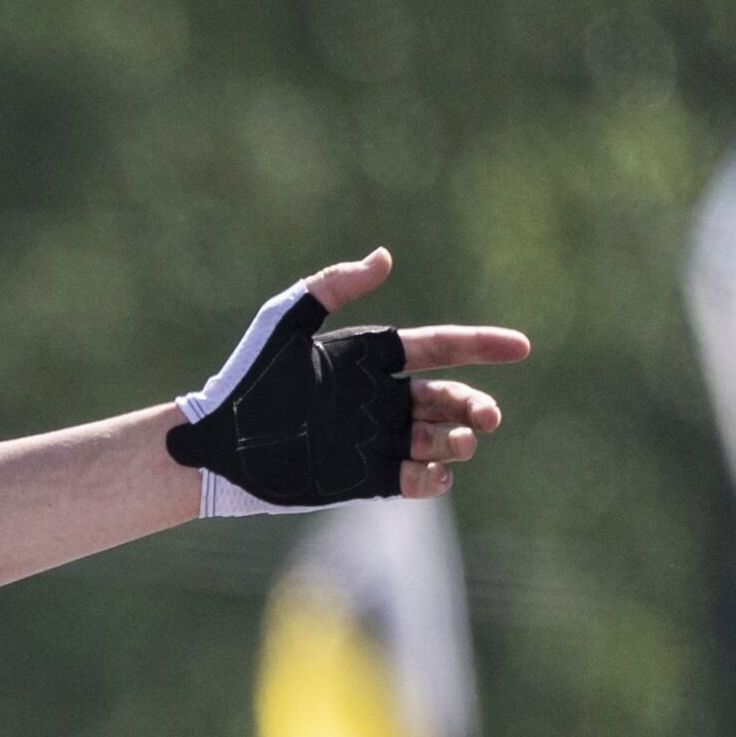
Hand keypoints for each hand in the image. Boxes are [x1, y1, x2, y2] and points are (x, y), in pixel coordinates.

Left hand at [170, 248, 528, 512]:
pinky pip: (411, 479)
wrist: (215, 445)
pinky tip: (435, 475)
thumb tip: (385, 257)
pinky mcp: (361, 479)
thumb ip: (331, 288)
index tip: (520, 347)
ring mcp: (372, 439)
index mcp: (368, 357)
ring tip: (458, 442)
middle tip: (484, 417)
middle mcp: (377, 398)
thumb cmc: (245, 382)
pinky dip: (431, 478)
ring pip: (435, 439)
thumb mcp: (284, 326)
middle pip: (445, 397)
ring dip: (456, 440)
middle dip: (472, 405)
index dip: (481, 345)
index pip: (438, 347)